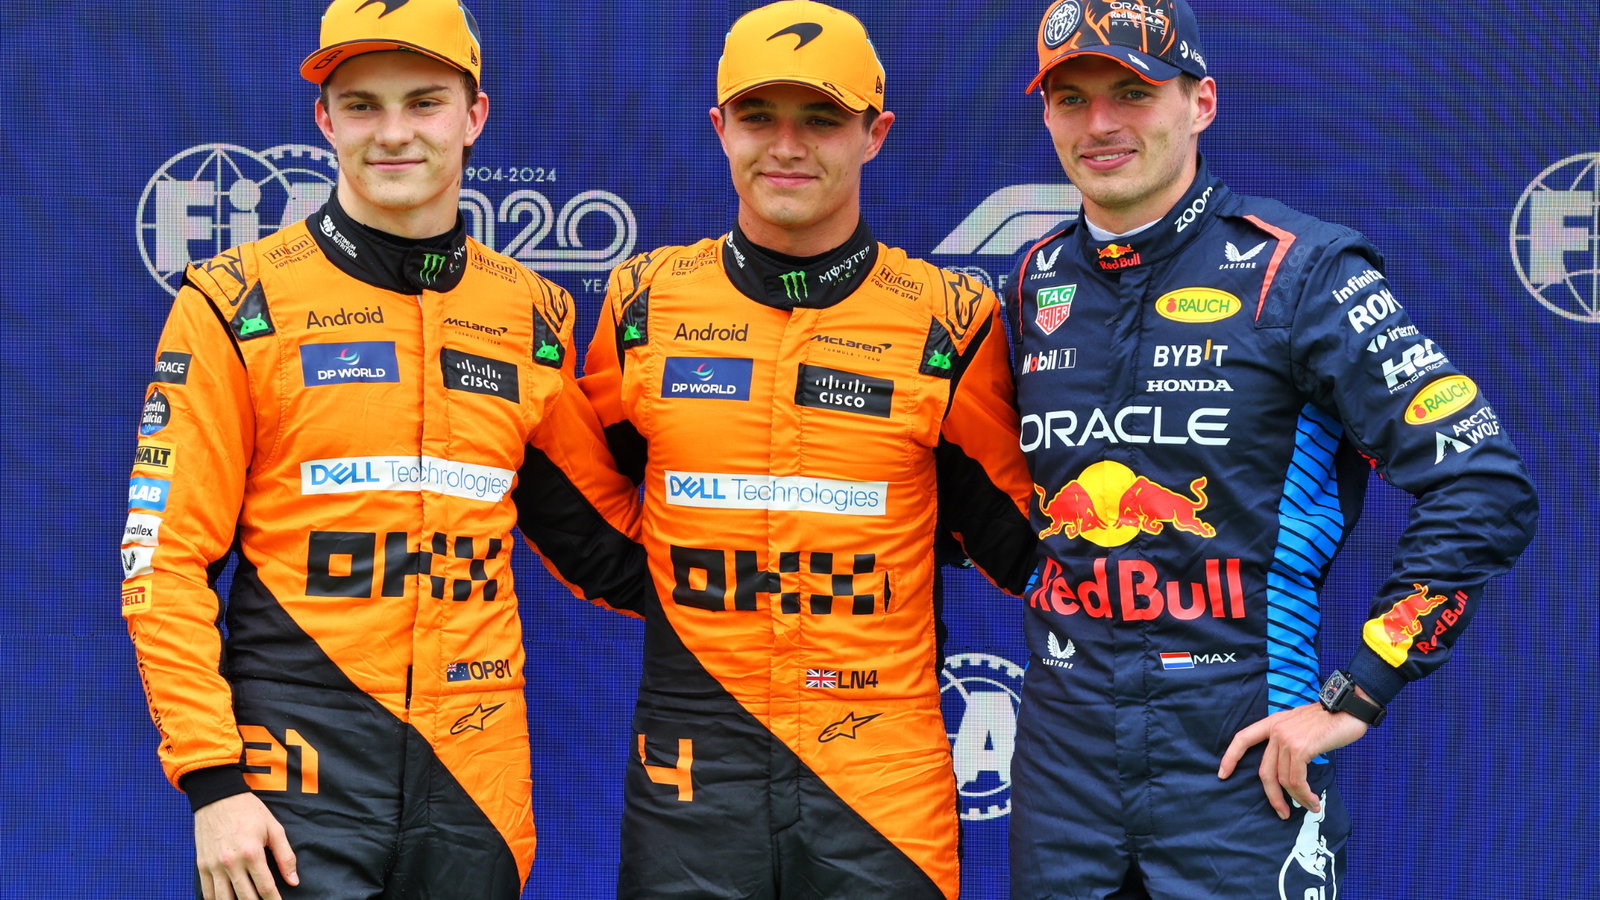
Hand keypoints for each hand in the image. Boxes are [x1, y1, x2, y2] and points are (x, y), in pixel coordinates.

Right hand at [194, 792, 298, 899]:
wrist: (218, 797)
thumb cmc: (249, 811)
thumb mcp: (273, 828)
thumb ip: (285, 856)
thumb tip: (294, 881)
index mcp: (252, 853)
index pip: (266, 888)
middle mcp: (231, 863)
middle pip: (245, 898)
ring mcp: (213, 866)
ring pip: (224, 899)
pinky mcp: (201, 865)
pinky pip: (207, 892)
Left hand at [1216, 700, 1369, 819]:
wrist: (1350, 708)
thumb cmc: (1330, 720)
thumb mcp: (1302, 726)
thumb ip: (1290, 742)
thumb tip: (1289, 769)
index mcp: (1274, 723)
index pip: (1243, 738)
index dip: (1231, 757)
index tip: (1222, 774)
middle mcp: (1276, 729)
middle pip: (1265, 771)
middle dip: (1272, 796)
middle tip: (1282, 812)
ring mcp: (1287, 738)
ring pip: (1283, 779)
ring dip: (1297, 798)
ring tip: (1310, 806)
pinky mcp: (1300, 748)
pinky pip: (1296, 779)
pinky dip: (1304, 794)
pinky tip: (1313, 800)